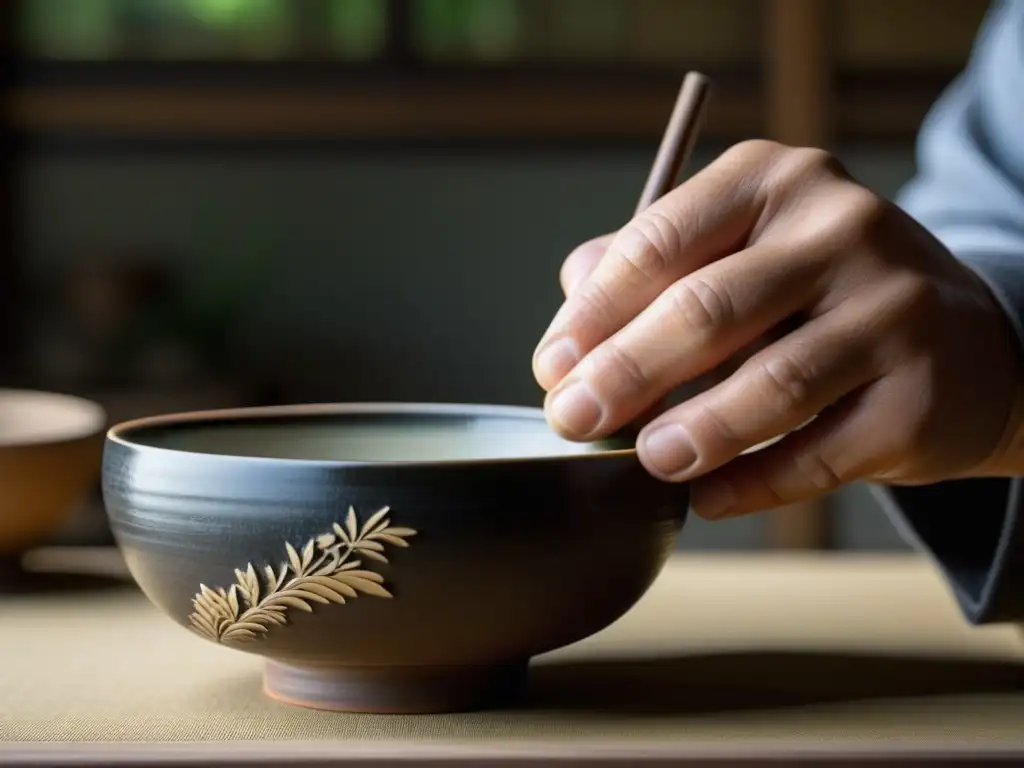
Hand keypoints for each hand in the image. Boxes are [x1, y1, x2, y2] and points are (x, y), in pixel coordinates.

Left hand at [532, 140, 1023, 520]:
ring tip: (646, 460)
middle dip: (626, 373)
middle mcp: (842, 227)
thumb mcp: (737, 252)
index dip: (593, 314)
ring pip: (773, 382)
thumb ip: (648, 275)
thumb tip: (565, 333)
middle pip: (708, 308)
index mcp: (773, 182)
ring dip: (695, 432)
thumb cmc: (815, 296)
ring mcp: (893, 307)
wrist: (961, 341)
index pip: (660, 242)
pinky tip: (707, 498)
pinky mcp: (923, 393)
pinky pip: (821, 452)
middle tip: (573, 420)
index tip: (551, 369)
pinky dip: (754, 483)